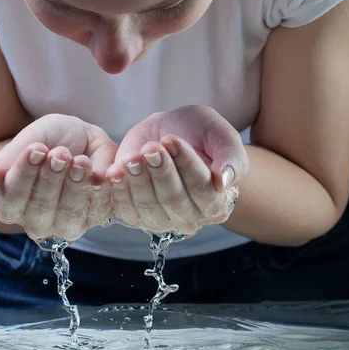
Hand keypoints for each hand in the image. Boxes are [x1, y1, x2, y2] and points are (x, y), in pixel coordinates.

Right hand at [0, 114, 116, 242]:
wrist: (81, 135)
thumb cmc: (49, 138)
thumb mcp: (30, 138)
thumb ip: (10, 159)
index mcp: (10, 205)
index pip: (13, 198)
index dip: (25, 174)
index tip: (36, 148)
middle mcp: (36, 221)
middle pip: (41, 209)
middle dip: (52, 179)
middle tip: (61, 152)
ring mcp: (65, 224)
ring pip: (69, 214)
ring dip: (76, 187)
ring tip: (80, 160)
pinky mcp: (93, 219)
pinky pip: (98, 210)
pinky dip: (99, 190)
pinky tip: (97, 170)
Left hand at [106, 105, 246, 235]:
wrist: (167, 129)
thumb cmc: (199, 133)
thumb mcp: (221, 135)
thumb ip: (231, 157)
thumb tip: (224, 181)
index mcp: (217, 201)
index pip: (204, 191)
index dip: (187, 165)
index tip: (172, 140)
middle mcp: (190, 217)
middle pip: (175, 201)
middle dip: (162, 171)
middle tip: (153, 146)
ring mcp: (161, 219)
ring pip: (149, 206)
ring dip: (140, 179)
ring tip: (136, 155)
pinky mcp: (134, 214)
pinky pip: (125, 207)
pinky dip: (120, 189)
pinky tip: (117, 171)